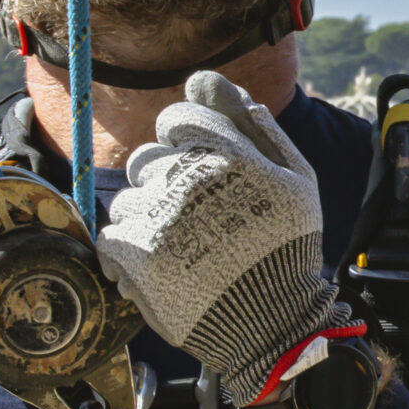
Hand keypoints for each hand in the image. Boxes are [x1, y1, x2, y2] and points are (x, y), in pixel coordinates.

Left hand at [92, 72, 345, 401]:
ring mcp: (158, 217)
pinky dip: (128, 251)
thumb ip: (255, 125)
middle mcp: (188, 179)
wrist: (272, 325)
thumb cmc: (288, 249)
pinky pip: (110, 235)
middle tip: (193, 218)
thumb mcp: (297, 178)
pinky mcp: (134, 255)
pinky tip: (160, 267)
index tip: (197, 170)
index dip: (183, 142)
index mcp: (227, 155)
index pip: (177, 118)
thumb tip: (208, 82)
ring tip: (181, 250)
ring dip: (146, 219)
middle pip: (146, 158)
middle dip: (164, 183)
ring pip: (127, 199)